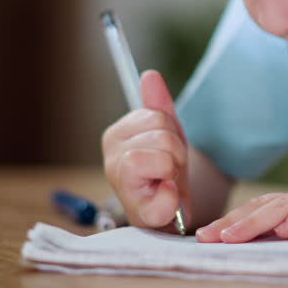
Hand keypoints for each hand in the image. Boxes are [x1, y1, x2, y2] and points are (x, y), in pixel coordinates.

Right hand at [101, 70, 190, 229]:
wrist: (170, 211)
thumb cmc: (164, 172)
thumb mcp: (165, 133)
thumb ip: (157, 105)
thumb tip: (150, 75)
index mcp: (116, 136)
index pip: (156, 116)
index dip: (171, 132)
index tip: (165, 149)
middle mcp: (111, 159)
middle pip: (163, 134)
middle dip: (176, 150)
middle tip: (169, 168)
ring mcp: (121, 186)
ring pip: (165, 156)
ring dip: (176, 169)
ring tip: (167, 180)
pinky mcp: (138, 212)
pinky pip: (165, 192)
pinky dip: (174, 195)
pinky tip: (167, 198)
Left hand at [194, 190, 287, 242]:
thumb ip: (285, 238)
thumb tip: (252, 248)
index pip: (252, 214)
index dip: (228, 223)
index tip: (203, 237)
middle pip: (257, 209)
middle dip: (229, 223)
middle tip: (205, 237)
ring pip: (277, 209)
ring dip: (252, 222)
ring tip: (230, 237)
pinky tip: (283, 229)